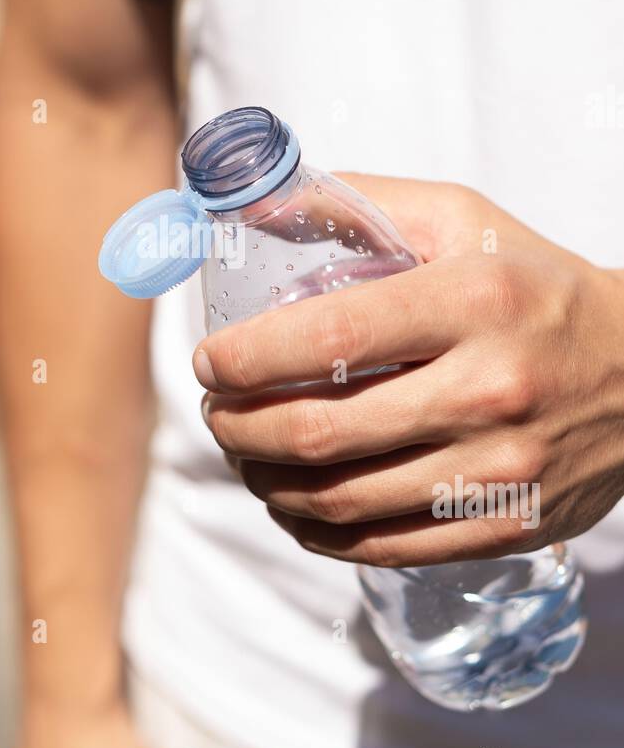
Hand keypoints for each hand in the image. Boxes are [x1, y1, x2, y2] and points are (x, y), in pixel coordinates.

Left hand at [194, 176, 623, 565]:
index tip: (211, 363)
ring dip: (267, 482)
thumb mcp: (463, 221)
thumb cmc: (537, 289)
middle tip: (218, 414)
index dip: (245, 359)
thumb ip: (359, 203)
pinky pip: (384, 545)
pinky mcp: (508, 524)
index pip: (328, 338)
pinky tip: (295, 504)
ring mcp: (502, 469)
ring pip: (343, 499)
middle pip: (322, 431)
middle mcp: (490, 389)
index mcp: (473, 302)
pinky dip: (319, 530)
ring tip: (246, 456)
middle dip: (239, 428)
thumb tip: (254, 202)